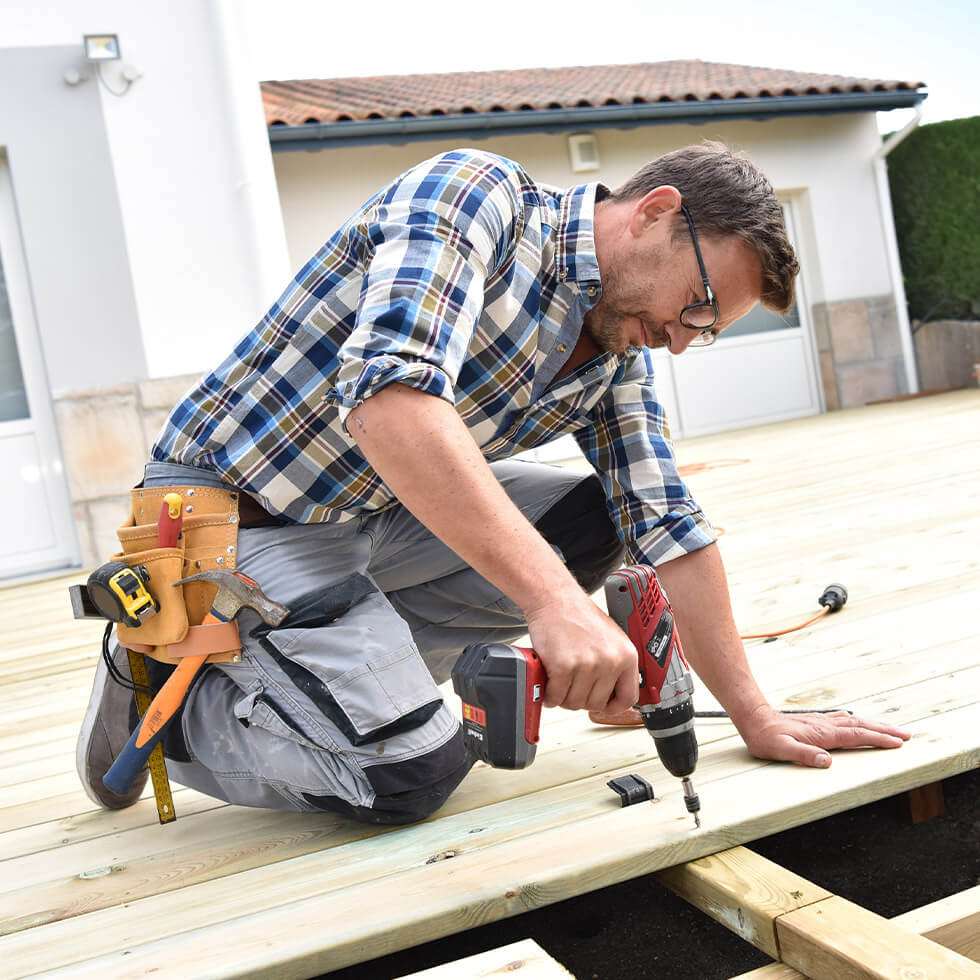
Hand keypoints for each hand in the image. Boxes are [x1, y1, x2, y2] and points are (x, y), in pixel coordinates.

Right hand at [525, 592, 637, 713]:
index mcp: (627, 655)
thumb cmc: (578, 615)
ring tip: (559, 681)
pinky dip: (549, 694)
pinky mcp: (563, 666)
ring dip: (563, 697)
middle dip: (581, 698)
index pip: (628, 698)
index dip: (613, 707)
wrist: (554, 598)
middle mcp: (610, 661)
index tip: (603, 705)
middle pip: (597, 704)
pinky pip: (556, 697)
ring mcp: (587, 664)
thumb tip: (614, 693)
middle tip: (571, 686)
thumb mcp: (611, 638)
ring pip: (575, 703)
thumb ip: (616, 664)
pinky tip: (548, 681)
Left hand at [738, 705, 910, 767]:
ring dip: (874, 725)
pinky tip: (858, 722)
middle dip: (885, 730)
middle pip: (861, 726)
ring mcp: (821, 722)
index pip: (856, 736)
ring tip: (891, 729)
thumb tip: (827, 761)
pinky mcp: (815, 721)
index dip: (878, 739)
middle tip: (907, 734)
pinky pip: (843, 721)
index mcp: (822, 734)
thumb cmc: (766, 738)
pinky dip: (857, 722)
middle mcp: (825, 726)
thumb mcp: (782, 750)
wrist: (754, 720)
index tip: (898, 742)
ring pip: (854, 722)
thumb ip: (804, 755)